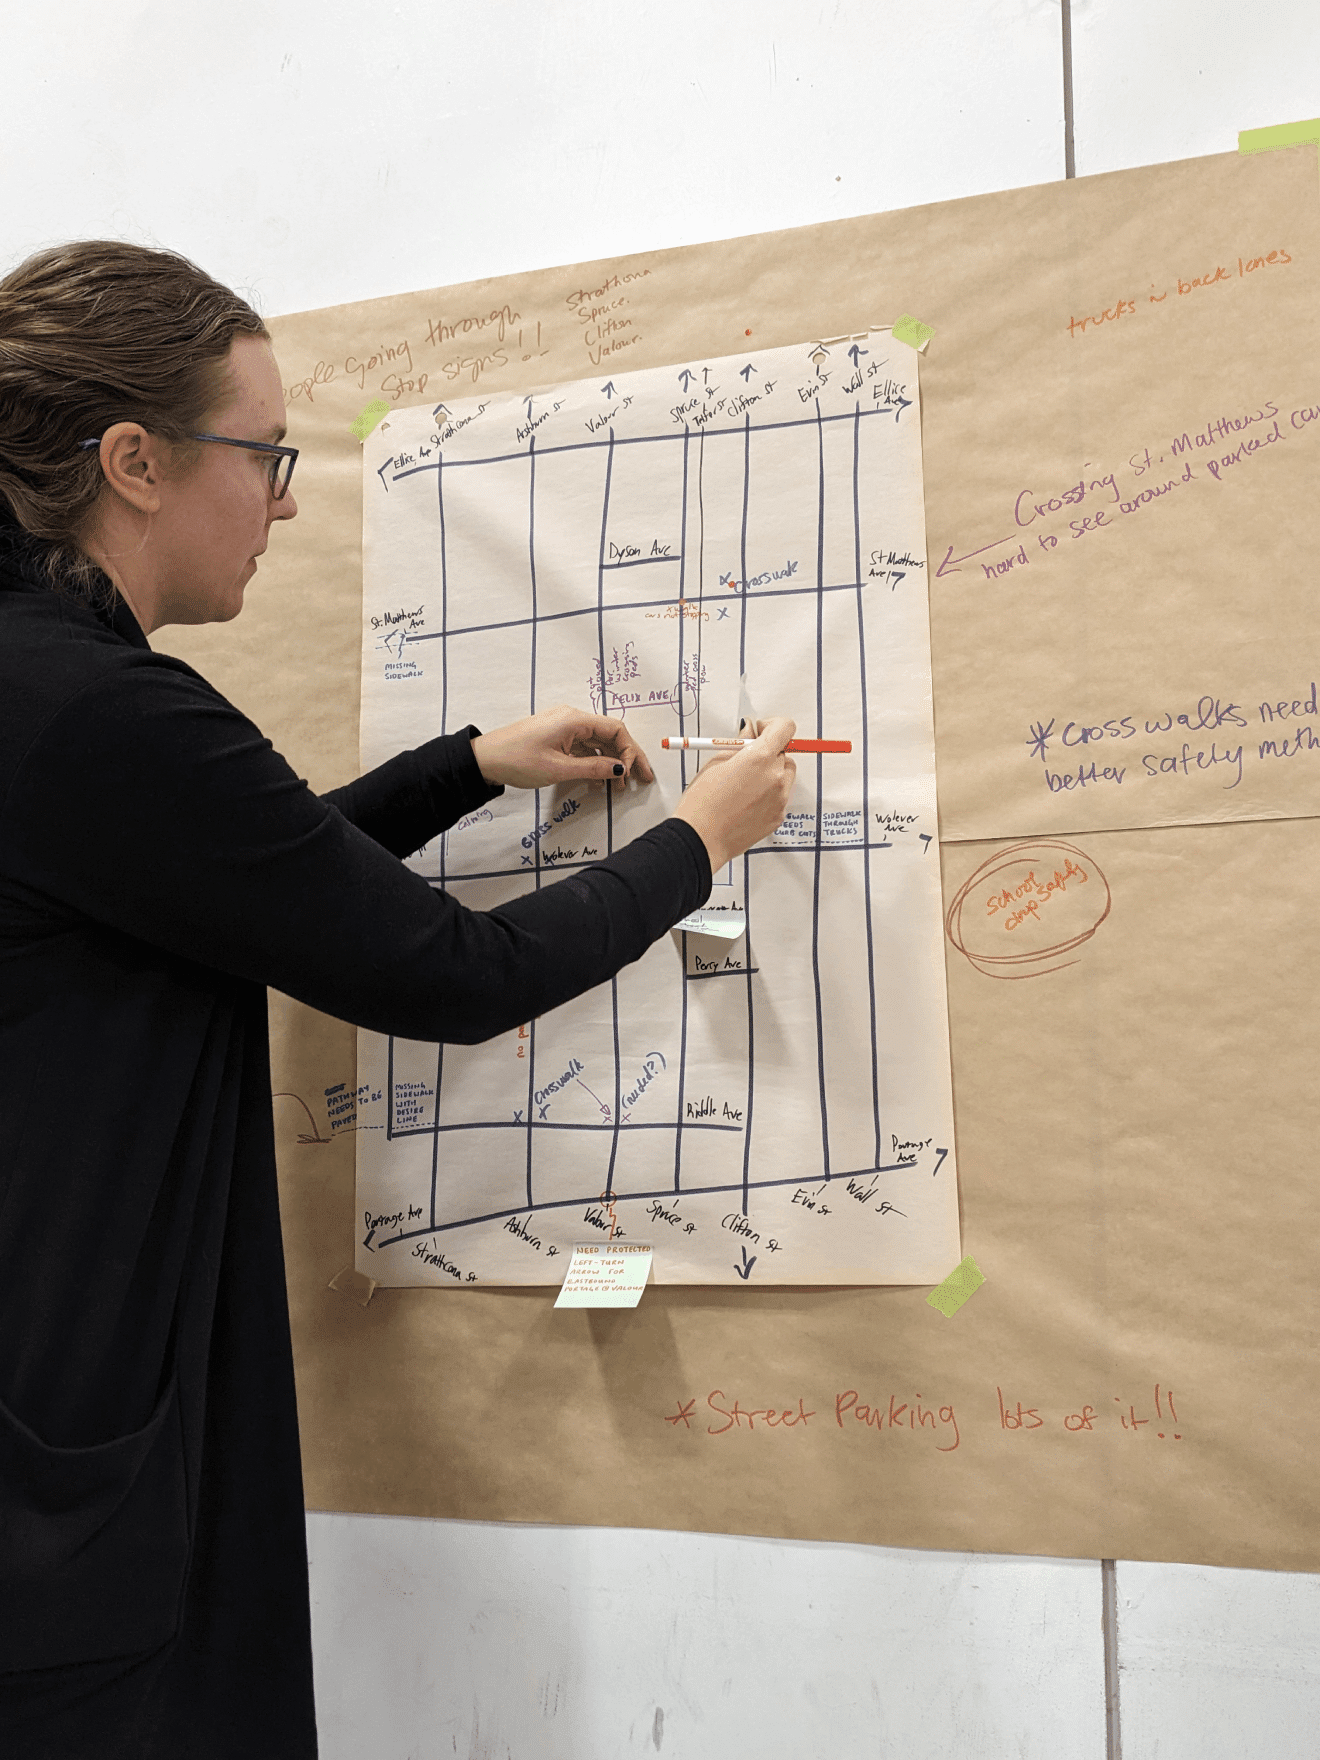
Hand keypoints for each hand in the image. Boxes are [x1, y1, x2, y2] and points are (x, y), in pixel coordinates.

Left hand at [470, 706, 654, 790]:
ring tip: (617, 786)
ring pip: (598, 742)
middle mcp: (572, 718)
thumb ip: (593, 768)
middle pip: (610, 735)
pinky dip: (595, 762)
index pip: (616, 729)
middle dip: (627, 758)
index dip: (631, 751)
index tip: (633, 773)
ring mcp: (564, 727)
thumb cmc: (516, 759)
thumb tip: (619, 769)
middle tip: (640, 780)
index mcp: (574, 719)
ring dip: (611, 762)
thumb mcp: (559, 768)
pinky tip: (599, 780)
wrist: (485, 759)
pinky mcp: (557, 736)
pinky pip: (584, 746)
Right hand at [672, 718, 796, 869]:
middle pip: (785, 753)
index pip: (785, 728)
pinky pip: (780, 797)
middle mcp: (776, 777)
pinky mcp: (778, 817)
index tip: (760, 732)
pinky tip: (745, 801)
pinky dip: (768, 794)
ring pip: (785, 776)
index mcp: (760, 758)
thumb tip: (749, 733)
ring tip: (744, 784)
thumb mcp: (716, 762)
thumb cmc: (702, 802)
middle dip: (769, 753)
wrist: (701, 839)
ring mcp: (780, 799)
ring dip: (771, 773)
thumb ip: (739, 744)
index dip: (772, 726)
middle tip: (746, 760)